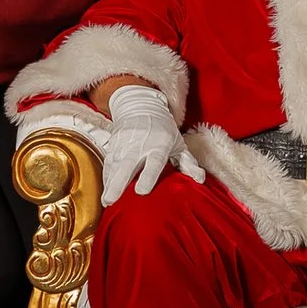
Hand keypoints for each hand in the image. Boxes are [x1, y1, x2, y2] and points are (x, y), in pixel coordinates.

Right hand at [100, 83, 178, 205]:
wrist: (141, 106)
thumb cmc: (163, 129)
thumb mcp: (179, 143)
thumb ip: (188, 163)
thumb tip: (200, 180)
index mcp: (160, 145)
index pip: (153, 161)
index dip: (148, 176)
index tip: (141, 191)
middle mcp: (140, 145)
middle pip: (127, 165)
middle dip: (119, 183)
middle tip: (112, 200)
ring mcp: (125, 144)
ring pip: (115, 165)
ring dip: (110, 183)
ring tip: (107, 201)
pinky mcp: (114, 144)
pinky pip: (109, 162)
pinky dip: (106, 176)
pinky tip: (105, 190)